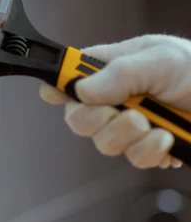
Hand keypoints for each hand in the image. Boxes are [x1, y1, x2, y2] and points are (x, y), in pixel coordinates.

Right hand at [40, 34, 190, 168]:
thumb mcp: (163, 60)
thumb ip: (120, 74)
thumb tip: (80, 89)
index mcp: (112, 68)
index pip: (69, 76)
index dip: (57, 86)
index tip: (54, 94)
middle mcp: (117, 98)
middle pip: (78, 118)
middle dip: (98, 121)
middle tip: (126, 114)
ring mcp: (132, 126)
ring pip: (103, 143)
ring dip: (129, 138)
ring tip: (156, 127)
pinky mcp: (150, 149)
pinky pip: (134, 160)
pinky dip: (150, 152)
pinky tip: (167, 140)